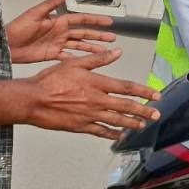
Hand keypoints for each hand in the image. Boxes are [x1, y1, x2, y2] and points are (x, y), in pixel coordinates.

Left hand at [7, 0, 116, 63]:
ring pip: (79, 45)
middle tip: (113, 39)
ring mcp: (57, 44)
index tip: (109, 22)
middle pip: (84, 33)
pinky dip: (77, 59)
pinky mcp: (52, 54)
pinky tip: (87, 62)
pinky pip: (68, 56)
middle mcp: (60, 32)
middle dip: (98, 36)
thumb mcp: (35, 13)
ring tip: (105, 51)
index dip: (95, 21)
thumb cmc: (18, 28)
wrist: (6, 45)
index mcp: (58, 21)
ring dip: (92, 48)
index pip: (81, 20)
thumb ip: (51, 3)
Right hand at [22, 49, 161, 139]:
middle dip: (143, 111)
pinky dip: (112, 134)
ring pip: (116, 120)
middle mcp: (97, 100)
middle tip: (156, 115)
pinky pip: (100, 131)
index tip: (156, 95)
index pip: (126, 87)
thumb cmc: (50, 80)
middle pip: (126, 106)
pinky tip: (119, 135)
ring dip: (132, 123)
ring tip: (143, 125)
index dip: (144, 91)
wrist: (32, 100)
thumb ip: (98, 59)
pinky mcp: (80, 126)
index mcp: (97, 83)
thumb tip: (117, 52)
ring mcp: (89, 115)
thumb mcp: (74, 63)